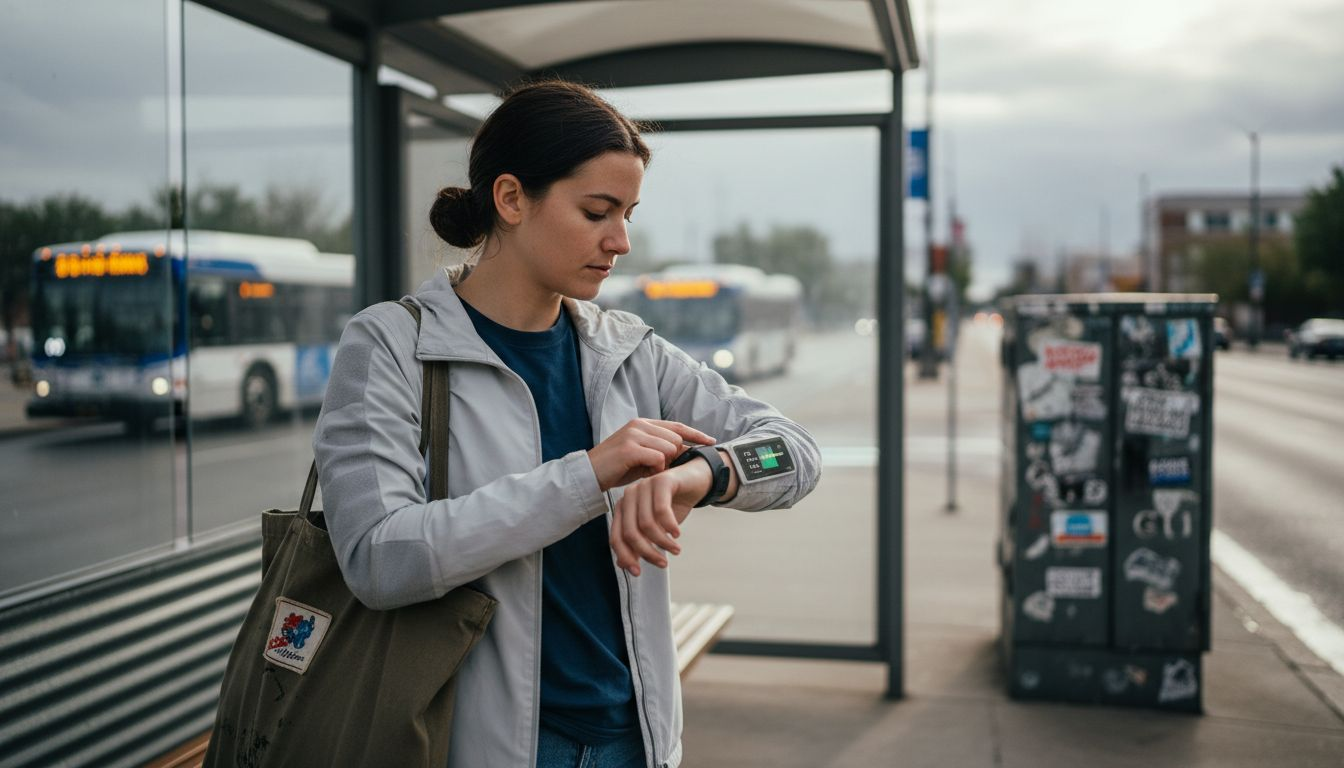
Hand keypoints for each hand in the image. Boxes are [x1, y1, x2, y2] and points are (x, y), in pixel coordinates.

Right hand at [587, 419, 714, 491]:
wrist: (589, 474)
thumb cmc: (617, 468)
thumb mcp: (642, 456)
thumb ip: (660, 450)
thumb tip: (685, 451)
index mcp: (643, 423)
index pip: (677, 426)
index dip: (696, 433)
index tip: (711, 441)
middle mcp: (639, 425)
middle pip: (676, 439)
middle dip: (674, 457)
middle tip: (659, 469)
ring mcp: (633, 435)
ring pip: (669, 448)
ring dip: (664, 464)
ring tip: (648, 471)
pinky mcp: (629, 448)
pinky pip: (657, 458)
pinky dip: (655, 469)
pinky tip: (645, 474)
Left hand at [609, 461, 710, 575]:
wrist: (695, 481)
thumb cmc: (673, 505)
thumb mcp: (656, 529)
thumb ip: (639, 544)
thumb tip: (623, 564)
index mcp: (623, 508)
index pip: (616, 537)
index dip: (625, 557)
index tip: (638, 573)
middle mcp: (630, 496)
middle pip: (630, 533)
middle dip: (647, 553)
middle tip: (663, 563)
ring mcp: (644, 486)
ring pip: (646, 524)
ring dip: (662, 542)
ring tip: (676, 549)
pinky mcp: (661, 481)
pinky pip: (661, 510)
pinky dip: (670, 526)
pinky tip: (677, 534)